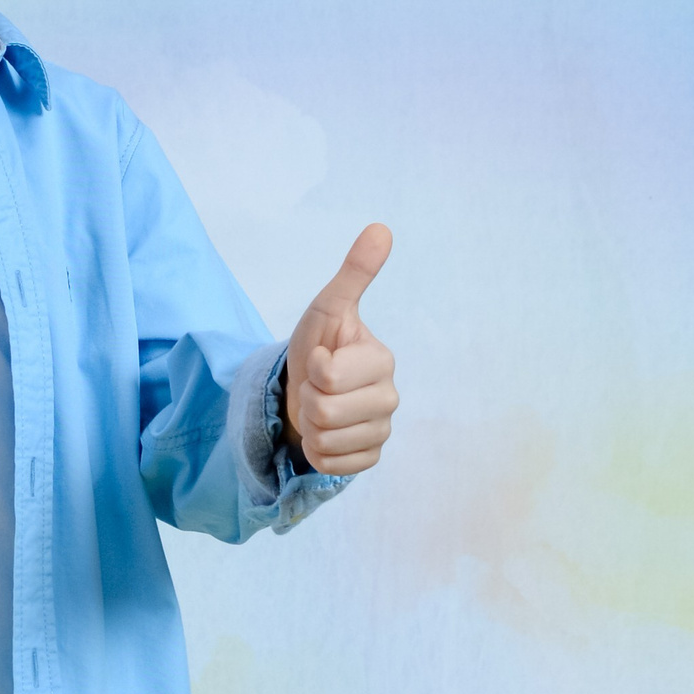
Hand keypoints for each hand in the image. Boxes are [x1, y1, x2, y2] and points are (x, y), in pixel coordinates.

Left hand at [283, 222, 397, 473]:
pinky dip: (317, 452)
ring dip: (310, 426)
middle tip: (315, 388)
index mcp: (382, 360)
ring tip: (318, 408)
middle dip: (308, 400)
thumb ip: (353, 273)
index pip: (329, 376)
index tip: (318, 360)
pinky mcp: (370, 457)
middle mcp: (390, 397)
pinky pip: (333, 465)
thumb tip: (380, 228)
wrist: (304, 389)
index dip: (311, 369)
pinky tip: (324, 433)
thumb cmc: (317, 346)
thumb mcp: (327, 308)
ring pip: (327, 439)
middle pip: (326, 411)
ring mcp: (382, 430)